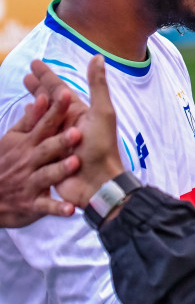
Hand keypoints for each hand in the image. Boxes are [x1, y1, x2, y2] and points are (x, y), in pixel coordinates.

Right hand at [0, 88, 83, 225]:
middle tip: (78, 133)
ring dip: (60, 170)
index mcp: (27, 144)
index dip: (56, 110)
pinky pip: (47, 206)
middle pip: (46, 149)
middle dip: (60, 141)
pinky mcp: (33, 204)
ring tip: (75, 163)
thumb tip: (42, 97)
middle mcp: (29, 162)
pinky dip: (58, 208)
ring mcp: (31, 183)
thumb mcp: (13, 140)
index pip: (45, 124)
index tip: (67, 94)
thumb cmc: (7, 163)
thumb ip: (30, 120)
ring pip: (47, 176)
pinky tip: (71, 209)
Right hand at [24, 57, 123, 210]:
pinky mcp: (52, 159)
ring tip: (24, 100)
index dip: (45, 76)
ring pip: (42, 123)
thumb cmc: (100, 148)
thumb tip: (98, 56)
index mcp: (76, 114)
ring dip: (34, 111)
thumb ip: (97, 85)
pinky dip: (36, 138)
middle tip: (25, 76)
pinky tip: (29, 133)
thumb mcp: (101, 113)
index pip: (57, 90)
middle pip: (48, 103)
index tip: (34, 64)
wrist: (98, 183)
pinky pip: (41, 146)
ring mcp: (58, 142)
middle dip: (38, 89)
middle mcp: (67, 127)